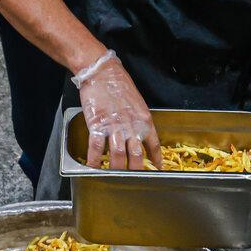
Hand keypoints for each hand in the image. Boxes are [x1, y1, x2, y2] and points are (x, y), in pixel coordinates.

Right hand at [76, 52, 161, 169]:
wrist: (102, 72)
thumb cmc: (118, 84)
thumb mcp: (137, 102)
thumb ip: (139, 119)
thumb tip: (138, 133)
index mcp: (144, 119)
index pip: (153, 144)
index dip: (156, 159)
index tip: (157, 168)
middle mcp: (131, 125)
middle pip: (136, 155)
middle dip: (135, 170)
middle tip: (133, 179)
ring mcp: (114, 127)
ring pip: (118, 155)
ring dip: (116, 169)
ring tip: (113, 177)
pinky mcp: (97, 125)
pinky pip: (96, 148)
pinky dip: (94, 161)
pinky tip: (93, 168)